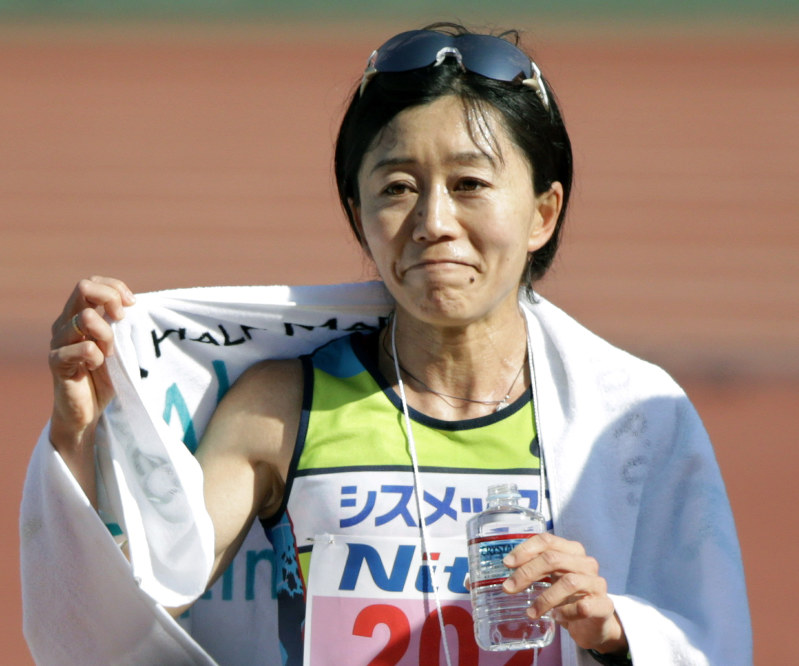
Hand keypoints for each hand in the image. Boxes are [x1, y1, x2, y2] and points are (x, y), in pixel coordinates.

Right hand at [48, 276, 135, 500]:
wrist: (88, 411)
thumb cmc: (107, 376)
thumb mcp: (120, 345)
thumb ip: (122, 324)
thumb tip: (136, 304)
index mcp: (79, 314)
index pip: (91, 282)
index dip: (115, 288)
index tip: (132, 304)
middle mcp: (65, 322)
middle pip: (83, 287)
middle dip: (110, 300)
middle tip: (123, 321)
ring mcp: (59, 341)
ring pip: (86, 318)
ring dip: (107, 334)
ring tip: (110, 353)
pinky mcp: (56, 362)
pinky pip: (82, 348)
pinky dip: (96, 356)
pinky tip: (97, 367)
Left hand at [502, 533, 627, 656]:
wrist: (595, 624)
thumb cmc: (569, 597)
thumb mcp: (552, 578)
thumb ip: (535, 569)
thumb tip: (506, 567)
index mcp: (572, 550)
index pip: (546, 540)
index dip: (525, 550)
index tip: (507, 564)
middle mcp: (586, 563)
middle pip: (553, 559)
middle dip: (527, 573)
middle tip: (509, 588)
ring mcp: (597, 584)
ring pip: (569, 582)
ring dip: (545, 598)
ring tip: (531, 612)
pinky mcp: (604, 605)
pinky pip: (583, 607)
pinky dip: (565, 613)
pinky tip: (556, 617)